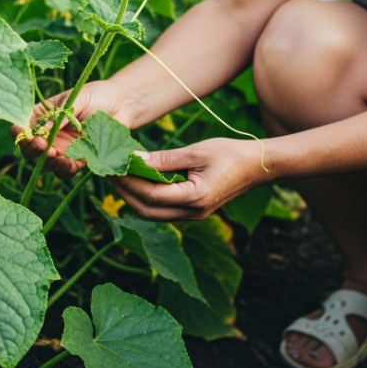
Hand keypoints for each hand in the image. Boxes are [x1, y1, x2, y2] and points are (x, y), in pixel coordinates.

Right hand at [11, 83, 133, 178]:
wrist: (122, 105)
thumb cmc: (97, 95)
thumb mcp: (77, 98)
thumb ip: (61, 114)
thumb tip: (45, 129)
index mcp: (42, 116)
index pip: (24, 127)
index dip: (19, 132)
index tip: (22, 134)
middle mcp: (49, 135)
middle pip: (30, 149)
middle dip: (33, 150)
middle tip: (42, 147)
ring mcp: (62, 149)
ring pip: (46, 163)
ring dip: (48, 163)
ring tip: (58, 158)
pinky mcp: (77, 160)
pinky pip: (66, 170)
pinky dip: (66, 169)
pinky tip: (71, 164)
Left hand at [112, 138, 273, 220]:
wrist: (258, 166)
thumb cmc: (229, 153)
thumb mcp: (195, 151)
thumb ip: (163, 159)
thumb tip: (133, 160)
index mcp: (195, 197)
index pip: (151, 194)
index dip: (129, 182)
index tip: (113, 166)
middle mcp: (192, 213)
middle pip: (146, 210)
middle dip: (125, 193)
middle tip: (108, 173)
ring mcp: (193, 216)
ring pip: (152, 214)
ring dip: (133, 198)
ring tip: (119, 177)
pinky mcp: (193, 212)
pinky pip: (162, 211)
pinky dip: (146, 199)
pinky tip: (138, 182)